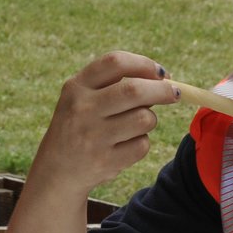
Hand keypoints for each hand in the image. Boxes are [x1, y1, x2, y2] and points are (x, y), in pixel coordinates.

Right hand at [27, 51, 179, 195]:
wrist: (58, 170)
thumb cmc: (81, 125)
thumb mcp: (82, 97)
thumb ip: (115, 82)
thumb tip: (162, 77)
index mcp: (77, 87)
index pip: (115, 62)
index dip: (144, 64)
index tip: (161, 72)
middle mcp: (82, 109)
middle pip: (134, 90)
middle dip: (162, 90)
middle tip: (175, 93)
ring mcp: (93, 137)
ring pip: (144, 119)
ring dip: (149, 119)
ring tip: (136, 125)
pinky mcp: (105, 161)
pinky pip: (143, 145)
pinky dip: (141, 143)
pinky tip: (125, 145)